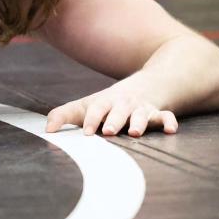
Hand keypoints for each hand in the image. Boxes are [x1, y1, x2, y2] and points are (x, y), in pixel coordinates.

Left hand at [46, 83, 177, 137]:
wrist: (143, 85)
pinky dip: (169, 121)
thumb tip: (47, 130)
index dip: (91, 120)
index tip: (87, 133)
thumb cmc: (107, 103)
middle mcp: (123, 104)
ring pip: (141, 114)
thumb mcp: (85, 106)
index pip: (96, 109)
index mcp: (104, 102)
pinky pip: (166, 116)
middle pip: (119, 111)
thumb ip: (64, 115)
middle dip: (113, 121)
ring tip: (135, 132)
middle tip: (108, 132)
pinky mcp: (158, 113)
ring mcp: (141, 108)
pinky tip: (171, 129)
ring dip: (139, 122)